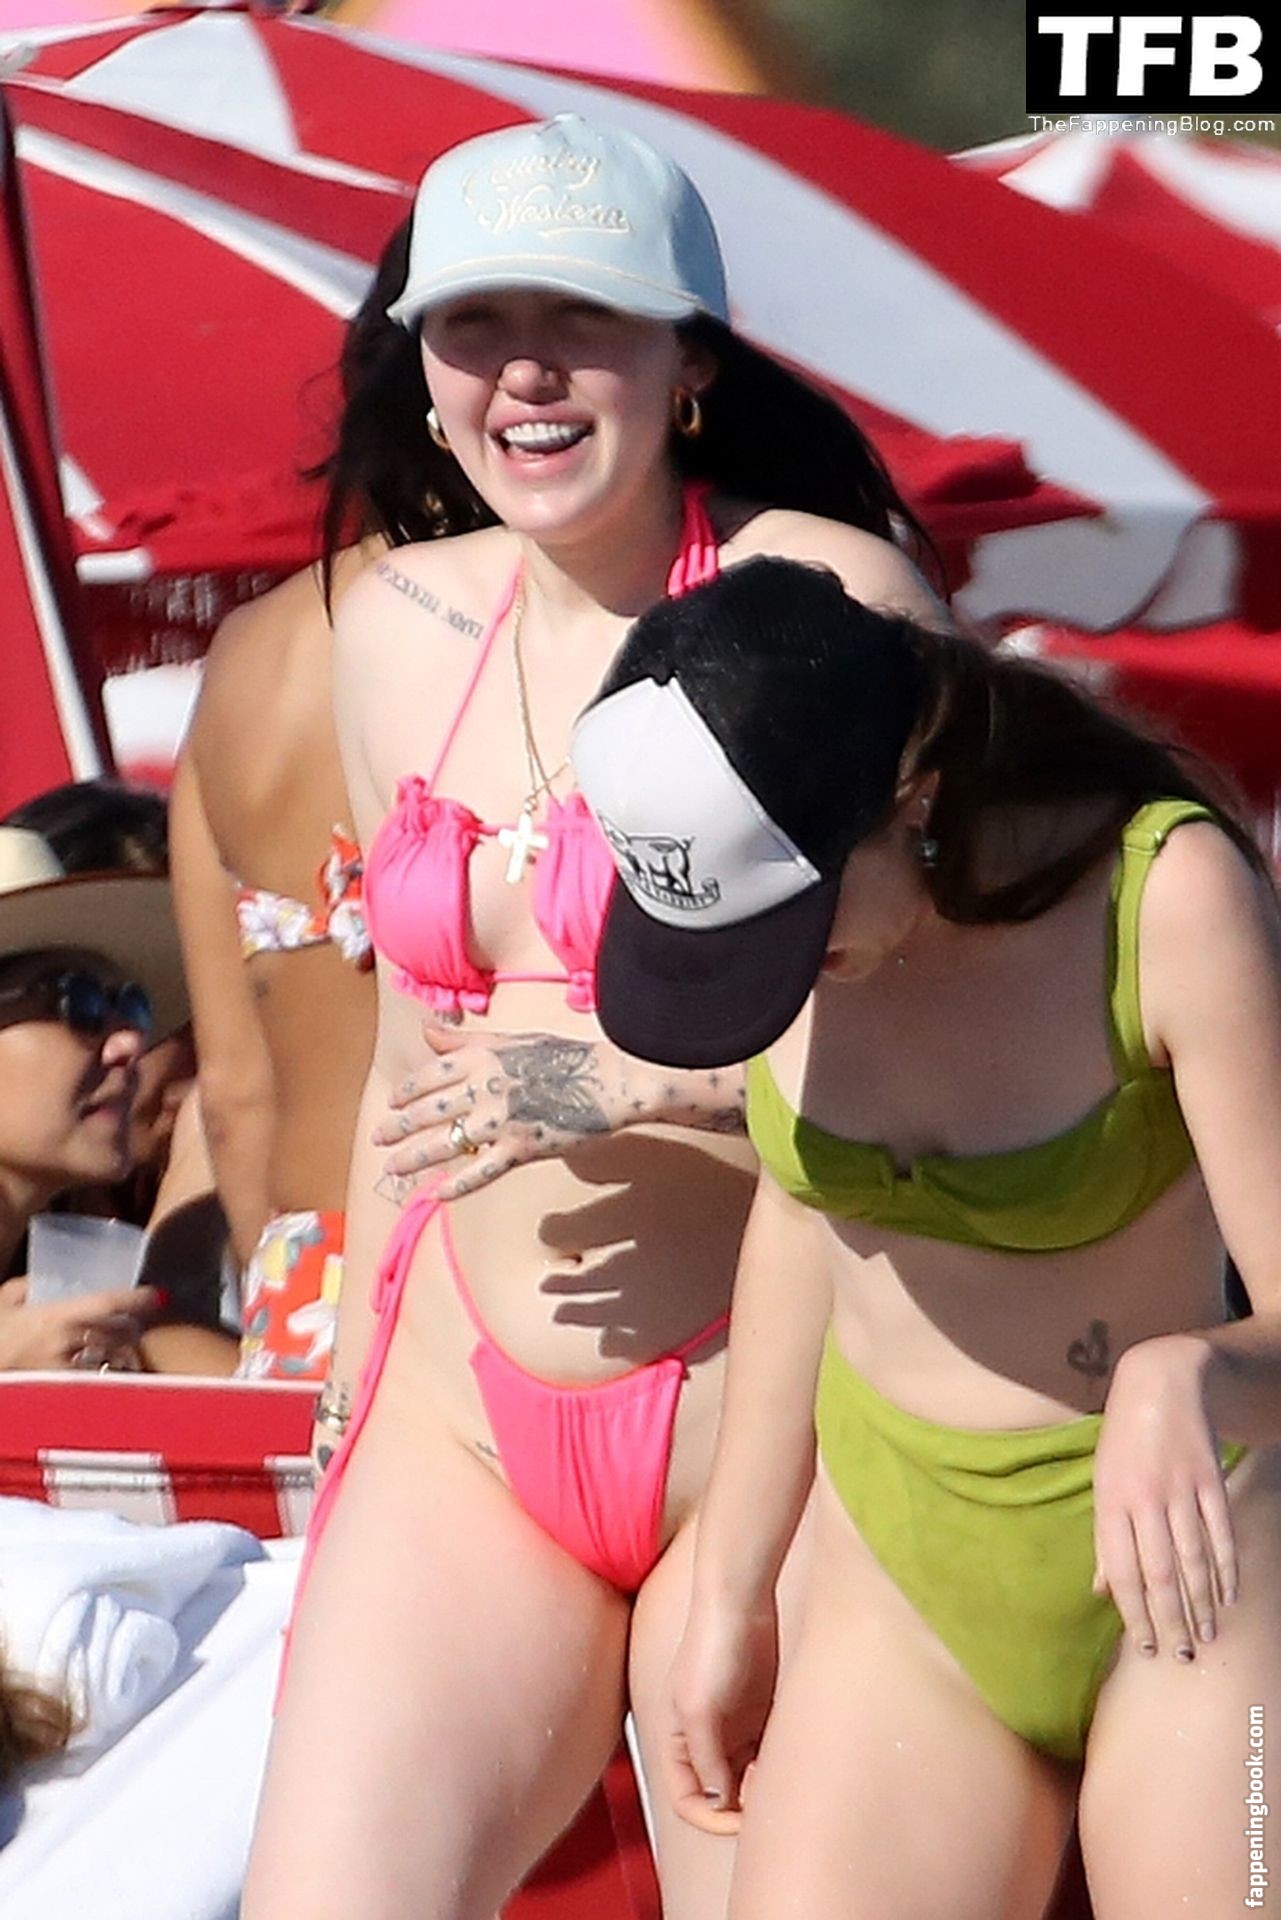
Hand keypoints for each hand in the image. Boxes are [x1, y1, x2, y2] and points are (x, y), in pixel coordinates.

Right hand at [0, 1276, 161, 1371]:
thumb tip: (41, 1281)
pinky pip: (96, 1382)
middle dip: (133, 1330)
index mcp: (53, 1316)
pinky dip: (107, 1376)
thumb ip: (24, 1288)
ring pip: (111, 1360)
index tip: (158, 1295)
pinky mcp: (63, 1392)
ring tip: (129, 1352)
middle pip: (116, 1333)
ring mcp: (65, 1370)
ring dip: (124, 1354)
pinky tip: (108, 1375)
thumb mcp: (3, 1304)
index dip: (134, 1298)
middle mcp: (65, 1343)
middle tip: (140, 1325)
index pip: (105, 1303)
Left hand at [372, 1024, 629, 1201]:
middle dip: (400, 1126)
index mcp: (484, 1057)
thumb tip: (428, 1032)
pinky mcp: (522, 1147)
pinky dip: (459, 1184)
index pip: (432, 1075)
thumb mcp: (514, 1039)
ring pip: (447, 1141)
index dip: (408, 1091)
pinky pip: (482, 1170)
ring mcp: (502, 1120)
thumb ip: (467, 1040)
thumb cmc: (566, 1057)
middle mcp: (487, 1087)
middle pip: (431, 1109)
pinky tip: (438, 1195)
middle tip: (378, 1138)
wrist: (609, 1082)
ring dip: (415, 1157)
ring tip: (393, 1168)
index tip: (392, 1102)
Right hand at [661, 1595, 778, 1834]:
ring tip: (777, 1780)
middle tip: (763, 1802)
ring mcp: (733, 1726)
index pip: (688, 1798)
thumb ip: (706, 1757)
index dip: (709, 1818)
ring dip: (760, 1789)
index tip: (738, 1822)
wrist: (741, 1600)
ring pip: (745, 1777)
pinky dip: (775, 1766)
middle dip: (739, 1809)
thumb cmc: (711, 1645)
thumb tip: (718, 1801)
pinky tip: (787, 1761)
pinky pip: (767, 1754)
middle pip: (719, 1794)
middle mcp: (705, 1738)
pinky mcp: (759, 1713)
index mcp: (680, 1739)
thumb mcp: (700, 1708)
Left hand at [1093, 1332, 1236, 1660]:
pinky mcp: (1209, 1480)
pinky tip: (1229, 1595)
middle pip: (1159, 1574)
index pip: (1122, 1572)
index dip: (1134, 1612)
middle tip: (1182, 1656)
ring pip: (1192, 1559)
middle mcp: (1143, 1499)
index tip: (1145, 1646)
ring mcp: (1179, 1489)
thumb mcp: (1103, 1482)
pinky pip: (1219, 1532)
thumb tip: (1100, 1591)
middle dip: (1171, 1620)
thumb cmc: (1125, 1440)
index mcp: (1110, 1502)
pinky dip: (1226, 1567)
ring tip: (1206, 1635)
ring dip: (1201, 1603)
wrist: (1161, 1382)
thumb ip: (1104, 1540)